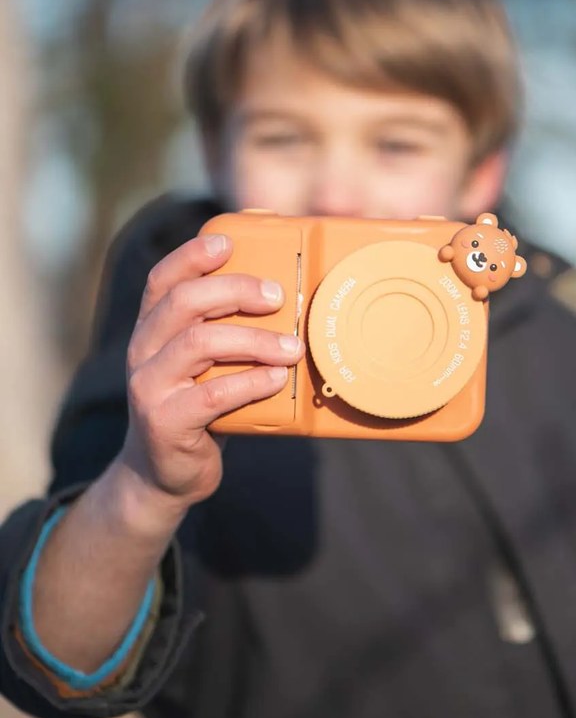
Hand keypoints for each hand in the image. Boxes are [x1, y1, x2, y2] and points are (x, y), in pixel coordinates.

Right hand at [117, 232, 304, 514]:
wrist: (164, 475)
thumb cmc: (199, 408)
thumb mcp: (204, 364)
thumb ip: (224, 331)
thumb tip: (284, 297)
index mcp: (151, 328)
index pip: (163, 278)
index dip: (192, 254)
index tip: (228, 242)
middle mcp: (142, 350)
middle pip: (184, 302)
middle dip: (236, 290)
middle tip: (277, 297)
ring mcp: (148, 386)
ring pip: (200, 343)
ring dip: (254, 340)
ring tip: (292, 347)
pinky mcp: (164, 421)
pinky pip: (212, 394)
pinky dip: (251, 382)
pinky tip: (276, 379)